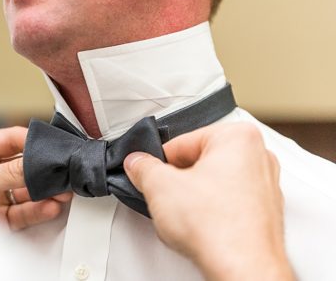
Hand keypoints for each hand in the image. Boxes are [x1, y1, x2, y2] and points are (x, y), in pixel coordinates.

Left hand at [0, 127, 72, 230]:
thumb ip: (4, 173)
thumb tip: (36, 162)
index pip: (9, 139)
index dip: (32, 141)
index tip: (53, 146)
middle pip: (22, 165)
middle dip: (43, 168)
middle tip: (62, 170)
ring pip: (27, 190)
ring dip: (46, 190)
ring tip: (61, 190)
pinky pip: (25, 212)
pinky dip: (40, 209)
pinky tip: (50, 206)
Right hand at [123, 123, 292, 280]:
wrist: (242, 266)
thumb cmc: (218, 226)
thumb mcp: (159, 186)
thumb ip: (143, 168)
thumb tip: (138, 164)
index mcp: (238, 137)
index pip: (182, 142)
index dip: (159, 161)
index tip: (150, 173)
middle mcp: (259, 157)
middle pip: (200, 161)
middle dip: (180, 179)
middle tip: (167, 196)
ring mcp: (266, 186)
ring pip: (214, 183)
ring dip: (194, 197)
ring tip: (184, 214)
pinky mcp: (265, 213)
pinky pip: (228, 204)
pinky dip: (212, 213)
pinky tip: (200, 226)